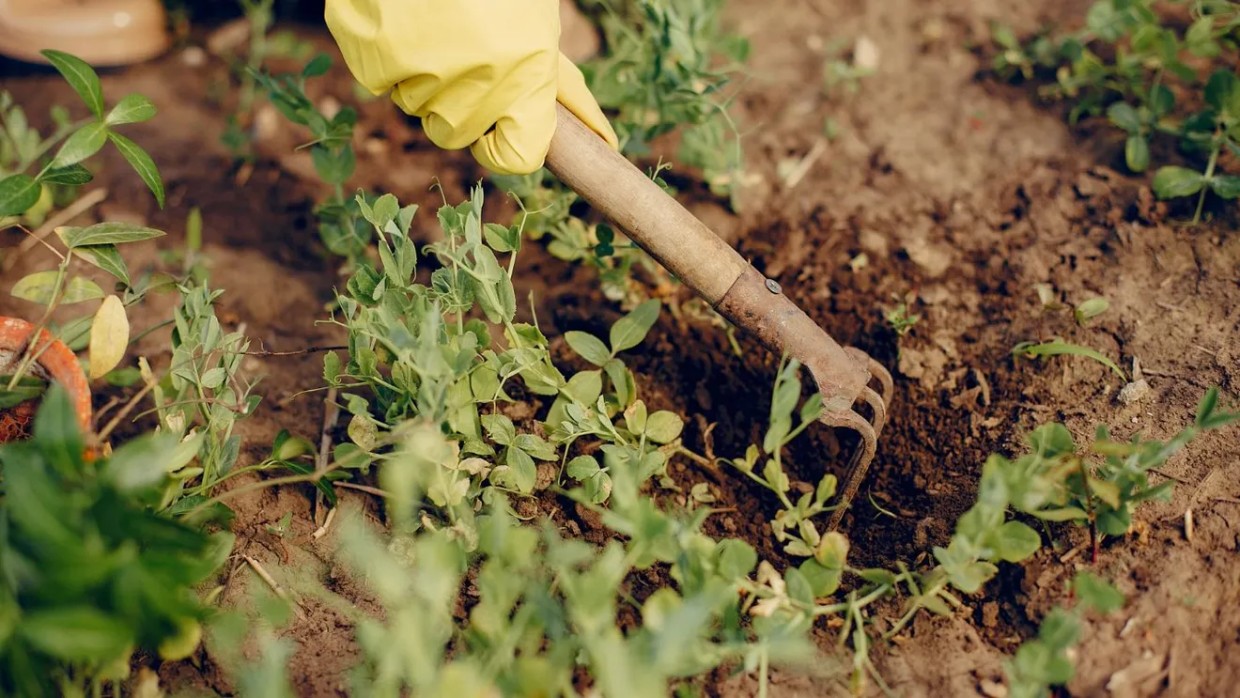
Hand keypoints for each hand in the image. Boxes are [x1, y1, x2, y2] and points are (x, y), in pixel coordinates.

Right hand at [325, 0, 618, 174]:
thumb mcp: (537, 20)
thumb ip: (557, 82)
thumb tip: (601, 140)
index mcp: (526, 68)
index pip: (517, 155)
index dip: (506, 146)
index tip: (501, 130)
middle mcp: (476, 77)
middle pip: (457, 134)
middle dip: (459, 104)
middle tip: (462, 53)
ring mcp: (420, 69)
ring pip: (417, 107)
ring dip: (423, 79)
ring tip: (434, 24)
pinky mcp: (373, 54)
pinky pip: (380, 81)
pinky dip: (388, 56)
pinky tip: (403, 16)